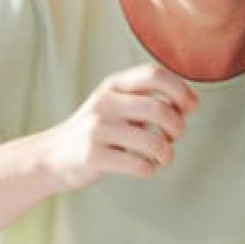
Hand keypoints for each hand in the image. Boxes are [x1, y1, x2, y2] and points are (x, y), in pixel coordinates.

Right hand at [43, 64, 197, 190]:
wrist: (52, 156)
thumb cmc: (98, 131)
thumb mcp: (117, 105)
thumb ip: (150, 101)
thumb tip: (192, 104)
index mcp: (113, 85)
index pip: (154, 74)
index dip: (180, 90)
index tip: (189, 108)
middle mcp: (105, 103)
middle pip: (160, 110)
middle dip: (177, 128)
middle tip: (174, 138)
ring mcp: (97, 129)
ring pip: (153, 142)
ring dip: (167, 154)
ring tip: (162, 158)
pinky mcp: (93, 156)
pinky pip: (140, 165)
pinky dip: (150, 169)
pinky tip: (144, 167)